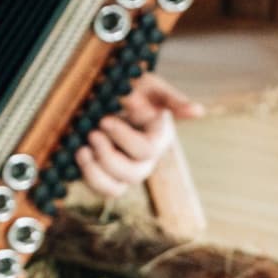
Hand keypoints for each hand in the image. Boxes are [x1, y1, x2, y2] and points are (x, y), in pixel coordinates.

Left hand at [75, 81, 203, 196]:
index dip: (124, 139)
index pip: (146, 150)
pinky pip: (100, 189)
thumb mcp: (151, 87)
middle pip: (133, 175)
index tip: (105, 120)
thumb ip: (172, 99)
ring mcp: (125, 169)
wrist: (108, 92)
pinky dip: (87, 176)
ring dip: (95, 172)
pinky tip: (78, 154)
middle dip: (108, 156)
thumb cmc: (133, 88)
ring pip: (116, 189)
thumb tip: (199, 110)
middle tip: (92, 133)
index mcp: (157, 139)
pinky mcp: (105, 174)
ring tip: (82, 149)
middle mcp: (143, 159)